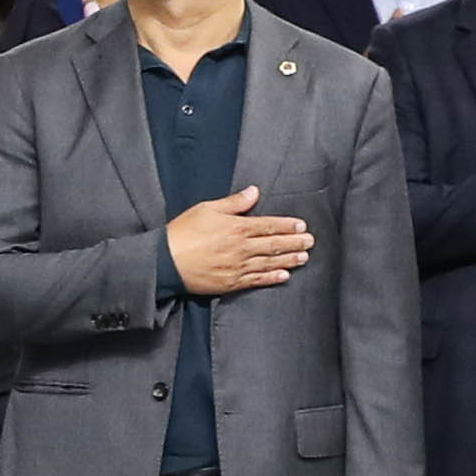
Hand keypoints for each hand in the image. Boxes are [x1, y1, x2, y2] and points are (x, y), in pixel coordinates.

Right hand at [164, 184, 312, 295]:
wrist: (165, 262)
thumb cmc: (183, 232)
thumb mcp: (206, 209)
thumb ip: (233, 203)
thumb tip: (254, 192)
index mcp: (236, 228)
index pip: (269, 225)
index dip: (287, 226)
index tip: (302, 225)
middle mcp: (241, 248)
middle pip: (274, 245)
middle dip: (295, 243)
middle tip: (311, 242)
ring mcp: (237, 267)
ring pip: (269, 263)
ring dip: (289, 260)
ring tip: (304, 258)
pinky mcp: (231, 283)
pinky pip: (256, 280)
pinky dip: (272, 278)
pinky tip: (284, 276)